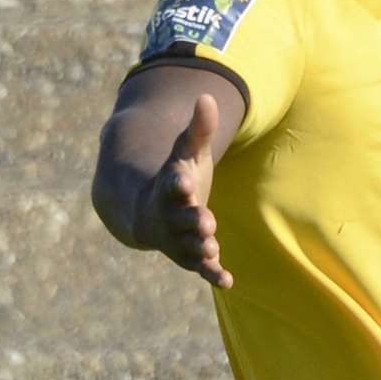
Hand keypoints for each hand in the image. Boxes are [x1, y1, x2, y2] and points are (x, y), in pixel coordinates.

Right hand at [133, 94, 232, 288]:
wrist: (152, 212)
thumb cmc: (177, 177)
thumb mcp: (187, 153)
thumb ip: (199, 130)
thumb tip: (208, 97)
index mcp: (169, 188)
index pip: (171, 185)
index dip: (178, 183)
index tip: (184, 180)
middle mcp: (169, 216)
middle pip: (180, 219)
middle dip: (191, 221)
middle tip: (205, 223)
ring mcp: (178, 238)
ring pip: (188, 247)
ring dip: (199, 250)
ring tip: (211, 251)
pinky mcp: (190, 256)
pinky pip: (200, 268)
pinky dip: (212, 274)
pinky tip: (228, 281)